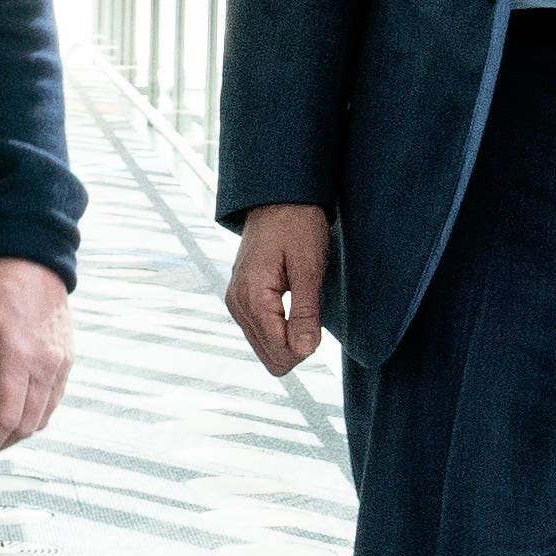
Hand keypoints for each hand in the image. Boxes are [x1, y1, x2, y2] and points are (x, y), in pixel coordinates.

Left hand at [0, 256, 72, 456]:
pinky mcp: (68, 361)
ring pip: (43, 418)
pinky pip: (53, 401)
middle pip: (26, 426)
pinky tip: (10, 407)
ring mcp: (61, 364)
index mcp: (17, 357)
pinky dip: (32, 415)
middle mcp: (46, 366)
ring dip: (15, 431)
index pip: (6, 418)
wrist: (31, 258)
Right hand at [225, 203, 328, 374]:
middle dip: (298, 346)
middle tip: (313, 315)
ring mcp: (236, 303)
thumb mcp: (309, 268)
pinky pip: (261, 334)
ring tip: (303, 308)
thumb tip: (304, 351)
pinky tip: (292, 310)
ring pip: (265, 349)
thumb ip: (305, 312)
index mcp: (252, 298)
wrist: (279, 199)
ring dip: (289, 339)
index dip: (307, 346)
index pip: (279, 351)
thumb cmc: (297, 226)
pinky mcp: (241, 301)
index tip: (318, 320)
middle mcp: (238, 305)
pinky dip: (280, 331)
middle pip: (271, 357)